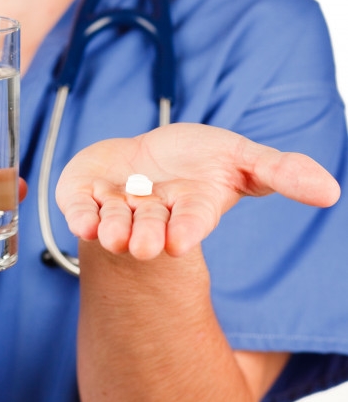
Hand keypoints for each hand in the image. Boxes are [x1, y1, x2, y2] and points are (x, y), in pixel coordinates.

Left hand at [56, 123, 339, 259]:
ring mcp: (115, 205)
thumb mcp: (241, 157)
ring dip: (112, 228)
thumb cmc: (195, 158)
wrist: (143, 155)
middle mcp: (151, 213)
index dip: (186, 229)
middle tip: (139, 246)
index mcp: (188, 208)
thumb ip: (280, 171)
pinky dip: (79, 214)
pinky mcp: (84, 195)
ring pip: (113, 220)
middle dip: (145, 235)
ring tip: (112, 235)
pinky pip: (78, 207)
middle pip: (149, 226)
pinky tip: (82, 222)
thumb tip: (330, 190)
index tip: (181, 241)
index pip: (191, 221)